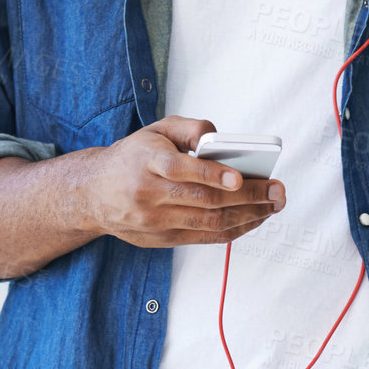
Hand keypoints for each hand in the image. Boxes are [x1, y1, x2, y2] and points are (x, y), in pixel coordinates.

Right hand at [84, 116, 285, 250]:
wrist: (93, 193)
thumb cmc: (132, 158)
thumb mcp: (155, 130)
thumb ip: (190, 128)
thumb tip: (219, 138)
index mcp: (147, 162)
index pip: (182, 170)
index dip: (213, 175)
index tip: (239, 177)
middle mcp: (149, 195)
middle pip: (204, 200)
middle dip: (247, 197)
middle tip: (276, 191)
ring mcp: (155, 221)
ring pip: (209, 223)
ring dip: (248, 216)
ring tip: (272, 205)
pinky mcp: (162, 239)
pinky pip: (206, 238)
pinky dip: (234, 229)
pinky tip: (253, 218)